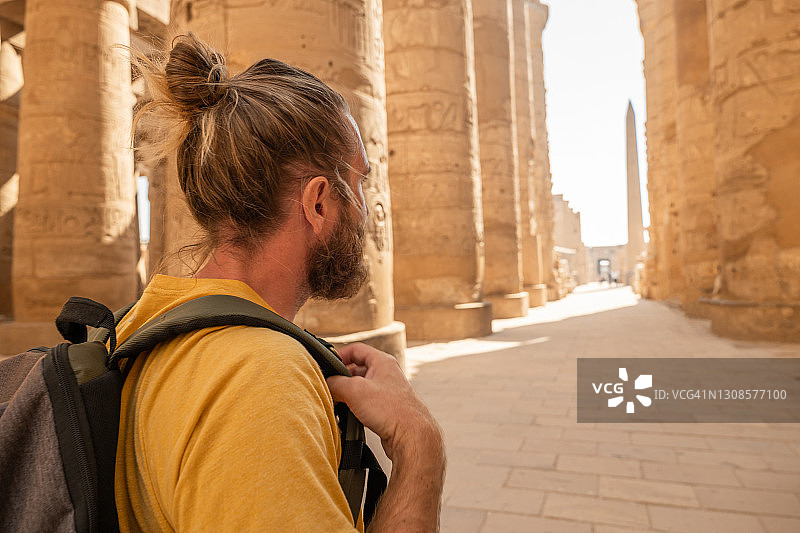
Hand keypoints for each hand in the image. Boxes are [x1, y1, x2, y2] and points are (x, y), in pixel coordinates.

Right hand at [326, 343, 442, 460]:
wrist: (412, 437)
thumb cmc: (393, 411)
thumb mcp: (356, 391)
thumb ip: (336, 383)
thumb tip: (325, 384)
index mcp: (383, 362)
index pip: (356, 349)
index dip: (339, 355)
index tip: (327, 366)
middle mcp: (387, 374)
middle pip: (356, 369)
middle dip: (341, 378)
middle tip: (329, 387)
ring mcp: (387, 392)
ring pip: (360, 387)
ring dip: (347, 394)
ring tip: (337, 402)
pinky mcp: (386, 409)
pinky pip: (365, 403)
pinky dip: (354, 407)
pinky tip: (348, 415)